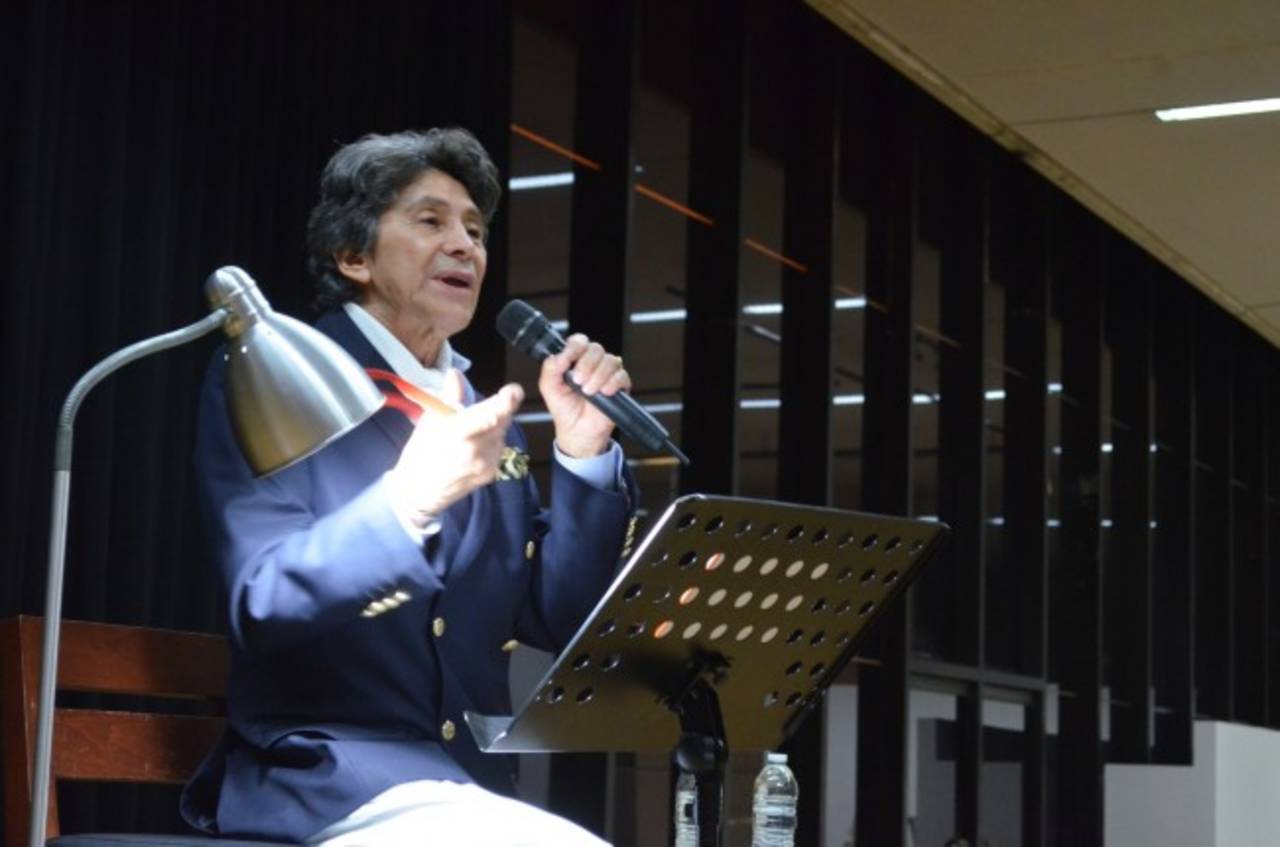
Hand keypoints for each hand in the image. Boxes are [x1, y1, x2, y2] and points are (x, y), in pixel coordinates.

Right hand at [386, 368, 523, 528]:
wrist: (419, 493)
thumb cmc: (421, 453)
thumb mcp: (429, 421)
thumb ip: (448, 397)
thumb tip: (456, 373)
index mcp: (458, 434)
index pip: (489, 415)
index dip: (506, 402)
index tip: (514, 390)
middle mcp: (476, 450)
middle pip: (501, 421)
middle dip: (500, 407)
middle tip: (490, 403)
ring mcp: (486, 464)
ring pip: (501, 433)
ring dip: (494, 424)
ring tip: (472, 429)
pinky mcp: (492, 473)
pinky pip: (498, 447)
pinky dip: (491, 440)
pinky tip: (474, 444)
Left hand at [538, 333, 629, 458]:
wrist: (577, 431)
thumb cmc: (564, 408)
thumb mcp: (549, 387)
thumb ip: (551, 367)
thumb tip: (561, 355)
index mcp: (575, 359)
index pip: (579, 341)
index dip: (575, 346)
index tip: (569, 358)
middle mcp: (592, 363)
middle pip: (596, 349)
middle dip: (586, 364)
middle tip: (578, 381)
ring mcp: (607, 373)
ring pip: (610, 360)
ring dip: (598, 376)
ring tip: (588, 392)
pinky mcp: (620, 386)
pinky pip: (622, 375)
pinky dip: (612, 383)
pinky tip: (604, 392)